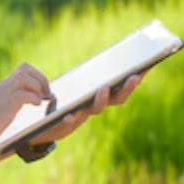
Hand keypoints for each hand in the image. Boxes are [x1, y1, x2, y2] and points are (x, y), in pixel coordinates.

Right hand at [0, 62, 53, 162]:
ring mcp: (0, 95)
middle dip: (41, 78)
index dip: (32, 82)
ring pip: (27, 76)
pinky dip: (34, 98)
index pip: (17, 76)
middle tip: (47, 94)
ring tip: (45, 100)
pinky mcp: (4, 106)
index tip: (39, 94)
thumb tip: (1, 119)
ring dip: (41, 86)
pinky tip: (35, 107)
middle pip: (25, 68)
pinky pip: (26, 94)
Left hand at [25, 68, 147, 145]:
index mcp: (97, 98)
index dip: (133, 80)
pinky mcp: (62, 126)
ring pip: (95, 109)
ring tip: (104, 88)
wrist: (38, 127)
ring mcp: (80, 117)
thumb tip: (103, 56)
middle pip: (116, 99)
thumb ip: (85, 76)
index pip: (121, 89)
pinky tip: (69, 114)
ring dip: (101, 99)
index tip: (145, 67)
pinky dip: (70, 118)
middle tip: (134, 76)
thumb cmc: (59, 104)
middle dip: (126, 88)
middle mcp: (92, 108)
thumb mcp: (73, 86)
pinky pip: (67, 122)